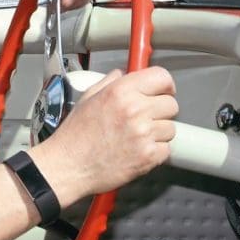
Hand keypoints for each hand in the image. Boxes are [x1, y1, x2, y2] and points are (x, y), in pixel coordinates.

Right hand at [30, 66, 177, 205]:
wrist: (69, 165)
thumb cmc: (75, 135)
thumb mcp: (87, 99)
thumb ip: (109, 83)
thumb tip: (122, 75)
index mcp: (120, 92)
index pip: (161, 77)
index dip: (164, 84)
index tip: (162, 90)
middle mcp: (135, 110)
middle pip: (171, 103)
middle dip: (160, 110)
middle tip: (145, 117)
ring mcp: (144, 134)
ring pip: (171, 128)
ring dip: (158, 132)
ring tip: (136, 136)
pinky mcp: (149, 155)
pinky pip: (166, 148)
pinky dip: (155, 151)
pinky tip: (136, 149)